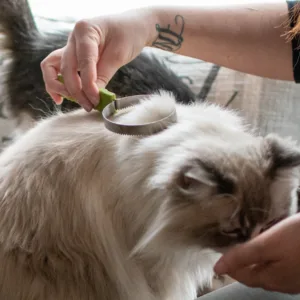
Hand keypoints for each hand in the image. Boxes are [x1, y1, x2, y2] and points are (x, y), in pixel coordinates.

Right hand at [41, 9, 155, 110]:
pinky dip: (57, 82)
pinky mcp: (73, 55)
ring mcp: (70, 45)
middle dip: (76, 91)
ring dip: (60, 87)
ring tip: (74, 101)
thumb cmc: (129, 35)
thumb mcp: (119, 55)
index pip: (83, 63)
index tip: (96, 100)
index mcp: (85, 30)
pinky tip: (62, 98)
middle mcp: (73, 37)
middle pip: (66, 68)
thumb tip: (93, 97)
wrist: (134, 26)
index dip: (88, 85)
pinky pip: (58, 68)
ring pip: (52, 67)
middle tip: (89, 106)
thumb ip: (103, 75)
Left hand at [214, 214, 299, 293]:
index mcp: (270, 278)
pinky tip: (273, 248)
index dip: (229, 264)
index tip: (221, 250)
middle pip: (255, 275)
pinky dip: (271, 258)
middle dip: (242, 263)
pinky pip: (281, 267)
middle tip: (233, 247)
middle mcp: (282, 283)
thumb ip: (242, 257)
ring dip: (256, 261)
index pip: (241, 275)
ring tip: (248, 246)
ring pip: (269, 271)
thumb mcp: (266, 245)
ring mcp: (295, 279)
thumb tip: (217, 268)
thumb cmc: (298, 239)